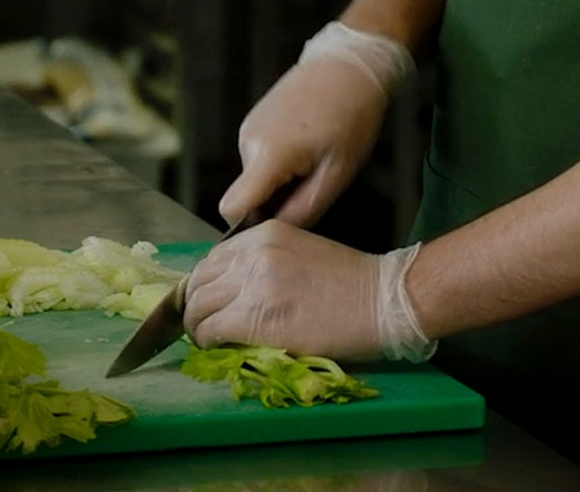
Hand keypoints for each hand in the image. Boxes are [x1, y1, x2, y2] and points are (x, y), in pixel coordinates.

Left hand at [184, 222, 435, 361]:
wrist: (383, 302)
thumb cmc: (353, 284)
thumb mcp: (302, 253)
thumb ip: (266, 263)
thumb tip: (234, 289)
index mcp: (266, 233)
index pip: (213, 257)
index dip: (207, 284)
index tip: (210, 302)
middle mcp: (254, 252)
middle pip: (200, 279)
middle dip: (196, 304)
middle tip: (203, 324)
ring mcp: (253, 282)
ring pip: (199, 304)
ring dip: (198, 324)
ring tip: (209, 338)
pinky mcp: (255, 315)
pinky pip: (211, 328)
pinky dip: (207, 340)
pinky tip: (218, 346)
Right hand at [221, 23, 411, 227]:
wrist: (350, 65)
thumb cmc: (351, 115)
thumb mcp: (337, 173)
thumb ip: (304, 209)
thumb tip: (279, 230)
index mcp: (268, 155)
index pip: (231, 208)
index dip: (250, 225)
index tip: (281, 219)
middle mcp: (248, 141)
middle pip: (249, 195)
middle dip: (277, 199)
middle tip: (316, 180)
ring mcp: (249, 128)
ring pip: (257, 177)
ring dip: (282, 179)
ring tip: (316, 157)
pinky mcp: (255, 120)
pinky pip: (260, 157)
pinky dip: (281, 161)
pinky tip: (308, 144)